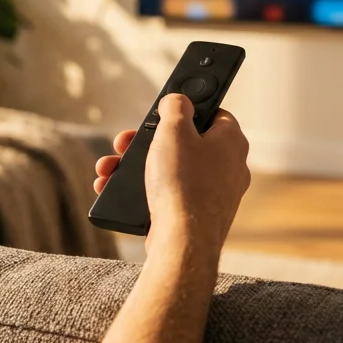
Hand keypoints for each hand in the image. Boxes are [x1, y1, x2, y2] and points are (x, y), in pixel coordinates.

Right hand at [94, 94, 249, 256]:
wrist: (181, 241)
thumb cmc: (183, 184)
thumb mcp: (173, 130)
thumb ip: (176, 107)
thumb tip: (178, 100)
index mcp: (232, 142)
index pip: (213, 114)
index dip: (186, 111)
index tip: (164, 113)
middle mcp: (229, 168)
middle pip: (185, 143)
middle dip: (148, 142)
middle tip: (125, 143)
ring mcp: (214, 195)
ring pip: (173, 171)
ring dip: (139, 167)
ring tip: (110, 169)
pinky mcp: (197, 216)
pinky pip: (169, 196)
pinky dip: (145, 192)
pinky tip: (120, 192)